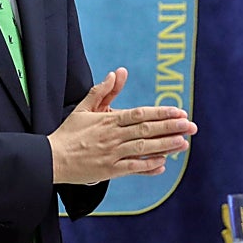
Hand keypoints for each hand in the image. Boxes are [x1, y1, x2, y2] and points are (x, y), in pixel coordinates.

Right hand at [48, 68, 197, 184]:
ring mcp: (112, 154)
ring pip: (143, 148)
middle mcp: (113, 136)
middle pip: (146, 130)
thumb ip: (102, 91)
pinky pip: (133, 168)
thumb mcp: (83, 108)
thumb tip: (117, 72)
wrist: (52, 159)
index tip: (178, 111)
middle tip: (190, 125)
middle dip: (171, 127)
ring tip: (184, 143)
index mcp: (108, 120)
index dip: (161, 113)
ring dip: (165, 146)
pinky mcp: (109, 170)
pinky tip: (163, 164)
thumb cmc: (69, 133)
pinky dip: (148, 166)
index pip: (140, 114)